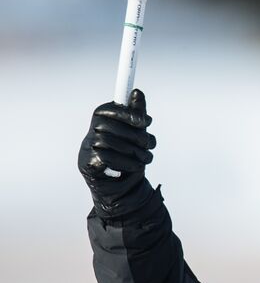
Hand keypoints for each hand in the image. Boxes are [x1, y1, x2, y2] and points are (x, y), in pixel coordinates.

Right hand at [78, 89, 155, 215]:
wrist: (124, 189)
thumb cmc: (130, 158)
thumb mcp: (138, 134)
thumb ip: (137, 114)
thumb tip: (137, 92)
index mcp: (102, 122)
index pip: (109, 110)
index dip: (127, 113)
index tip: (145, 120)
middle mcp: (91, 132)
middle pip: (113, 127)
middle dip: (138, 136)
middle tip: (149, 144)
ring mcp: (87, 148)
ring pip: (112, 143)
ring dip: (136, 152)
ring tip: (146, 158)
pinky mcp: (87, 164)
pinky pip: (108, 158)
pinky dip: (127, 163)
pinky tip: (135, 167)